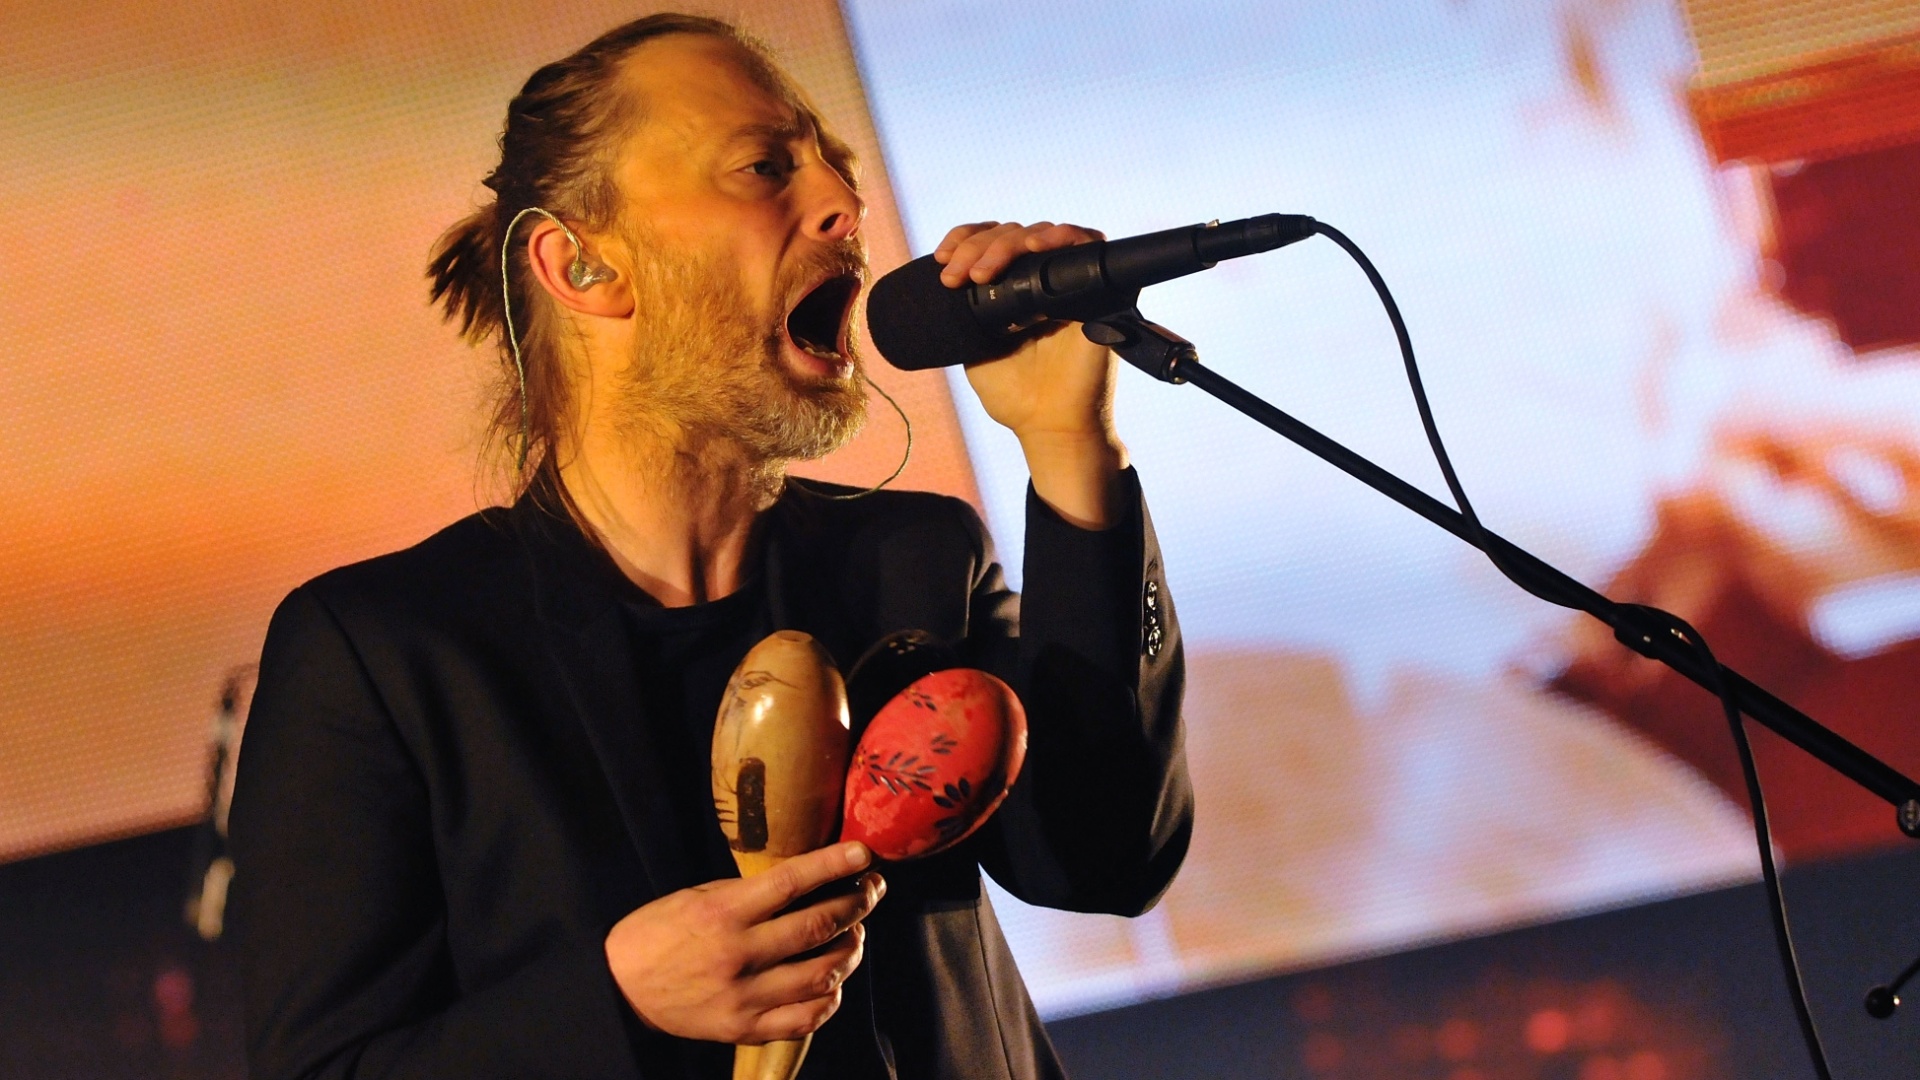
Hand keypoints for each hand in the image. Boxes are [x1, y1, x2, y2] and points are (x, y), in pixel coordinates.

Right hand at [604, 842, 885, 1043]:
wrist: (620, 988)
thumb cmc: (659, 933)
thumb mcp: (698, 896)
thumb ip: (750, 894)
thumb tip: (807, 881)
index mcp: (723, 912)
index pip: (791, 882)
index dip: (833, 864)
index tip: (863, 852)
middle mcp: (738, 954)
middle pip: (817, 926)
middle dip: (857, 903)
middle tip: (872, 889)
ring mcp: (744, 997)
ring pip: (822, 973)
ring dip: (851, 949)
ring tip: (855, 934)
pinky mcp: (745, 1029)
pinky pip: (806, 1017)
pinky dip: (830, 998)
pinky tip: (833, 981)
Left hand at [935, 222, 1129, 527]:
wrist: (1049, 426)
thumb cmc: (1016, 396)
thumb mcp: (974, 348)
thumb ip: (964, 314)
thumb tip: (940, 279)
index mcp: (1012, 287)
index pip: (990, 240)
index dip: (966, 240)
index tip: (944, 262)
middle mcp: (1042, 278)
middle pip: (1011, 233)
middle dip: (979, 247)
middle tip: (961, 277)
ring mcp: (1070, 281)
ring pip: (1041, 233)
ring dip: (1009, 243)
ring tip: (986, 271)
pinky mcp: (1099, 289)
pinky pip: (1089, 244)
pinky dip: (1065, 237)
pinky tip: (1038, 248)